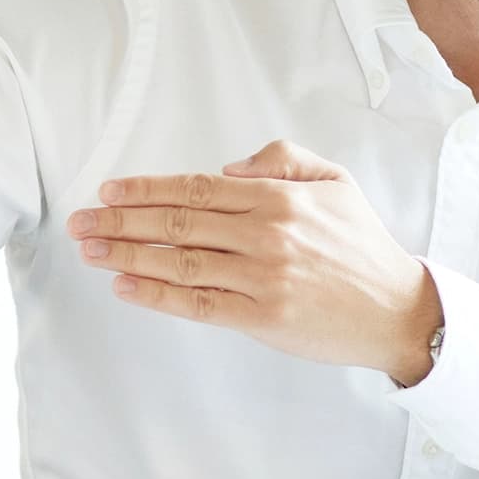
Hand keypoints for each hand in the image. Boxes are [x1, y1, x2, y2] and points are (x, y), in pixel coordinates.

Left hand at [66, 140, 441, 379]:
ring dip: (128, 255)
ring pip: (180, 262)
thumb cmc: (363, 246)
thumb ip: (282, 160)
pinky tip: (126, 287)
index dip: (146, 190)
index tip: (109, 191)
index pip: (196, 189)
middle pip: (177, 223)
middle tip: (82, 221)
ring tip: (91, 250)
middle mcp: (265, 234)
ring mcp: (261, 277)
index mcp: (277, 198)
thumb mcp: (334, 181)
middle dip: (121, 221)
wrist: (396, 308)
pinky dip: (157, 295)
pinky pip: (198, 304)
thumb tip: (229, 167)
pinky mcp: (262, 317)